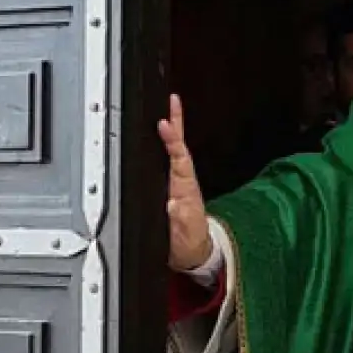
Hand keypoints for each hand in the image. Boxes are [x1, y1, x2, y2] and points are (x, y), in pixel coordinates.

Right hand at [158, 94, 213, 270]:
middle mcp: (182, 180)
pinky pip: (168, 160)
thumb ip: (179, 221)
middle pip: (179, 146)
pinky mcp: (171, 185)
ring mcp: (177, 181)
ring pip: (173, 150)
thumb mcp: (184, 236)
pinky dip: (165, 144)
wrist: (192, 253)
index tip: (164, 124)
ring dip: (171, 129)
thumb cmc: (188, 242)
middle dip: (176, 123)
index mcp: (185, 188)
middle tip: (172, 100)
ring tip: (166, 108)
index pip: (179, 158)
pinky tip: (160, 133)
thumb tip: (172, 205)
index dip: (172, 141)